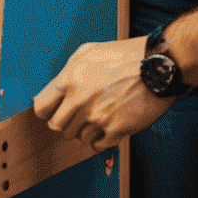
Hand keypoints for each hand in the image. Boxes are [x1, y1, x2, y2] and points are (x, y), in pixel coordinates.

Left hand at [33, 36, 173, 152]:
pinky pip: (99, 145)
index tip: (52, 111)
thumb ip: (68, 71)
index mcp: (69, 79)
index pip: (41, 107)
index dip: (46, 110)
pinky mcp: (116, 130)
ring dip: (85, 130)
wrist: (156, 67)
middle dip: (65, 122)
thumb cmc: (123, 57)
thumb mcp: (87, 52)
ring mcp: (98, 117)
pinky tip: (108, 126)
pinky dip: (102, 139)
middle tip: (76, 116)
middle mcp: (80, 100)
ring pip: (78, 137)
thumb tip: (58, 88)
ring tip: (97, 117)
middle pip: (58, 126)